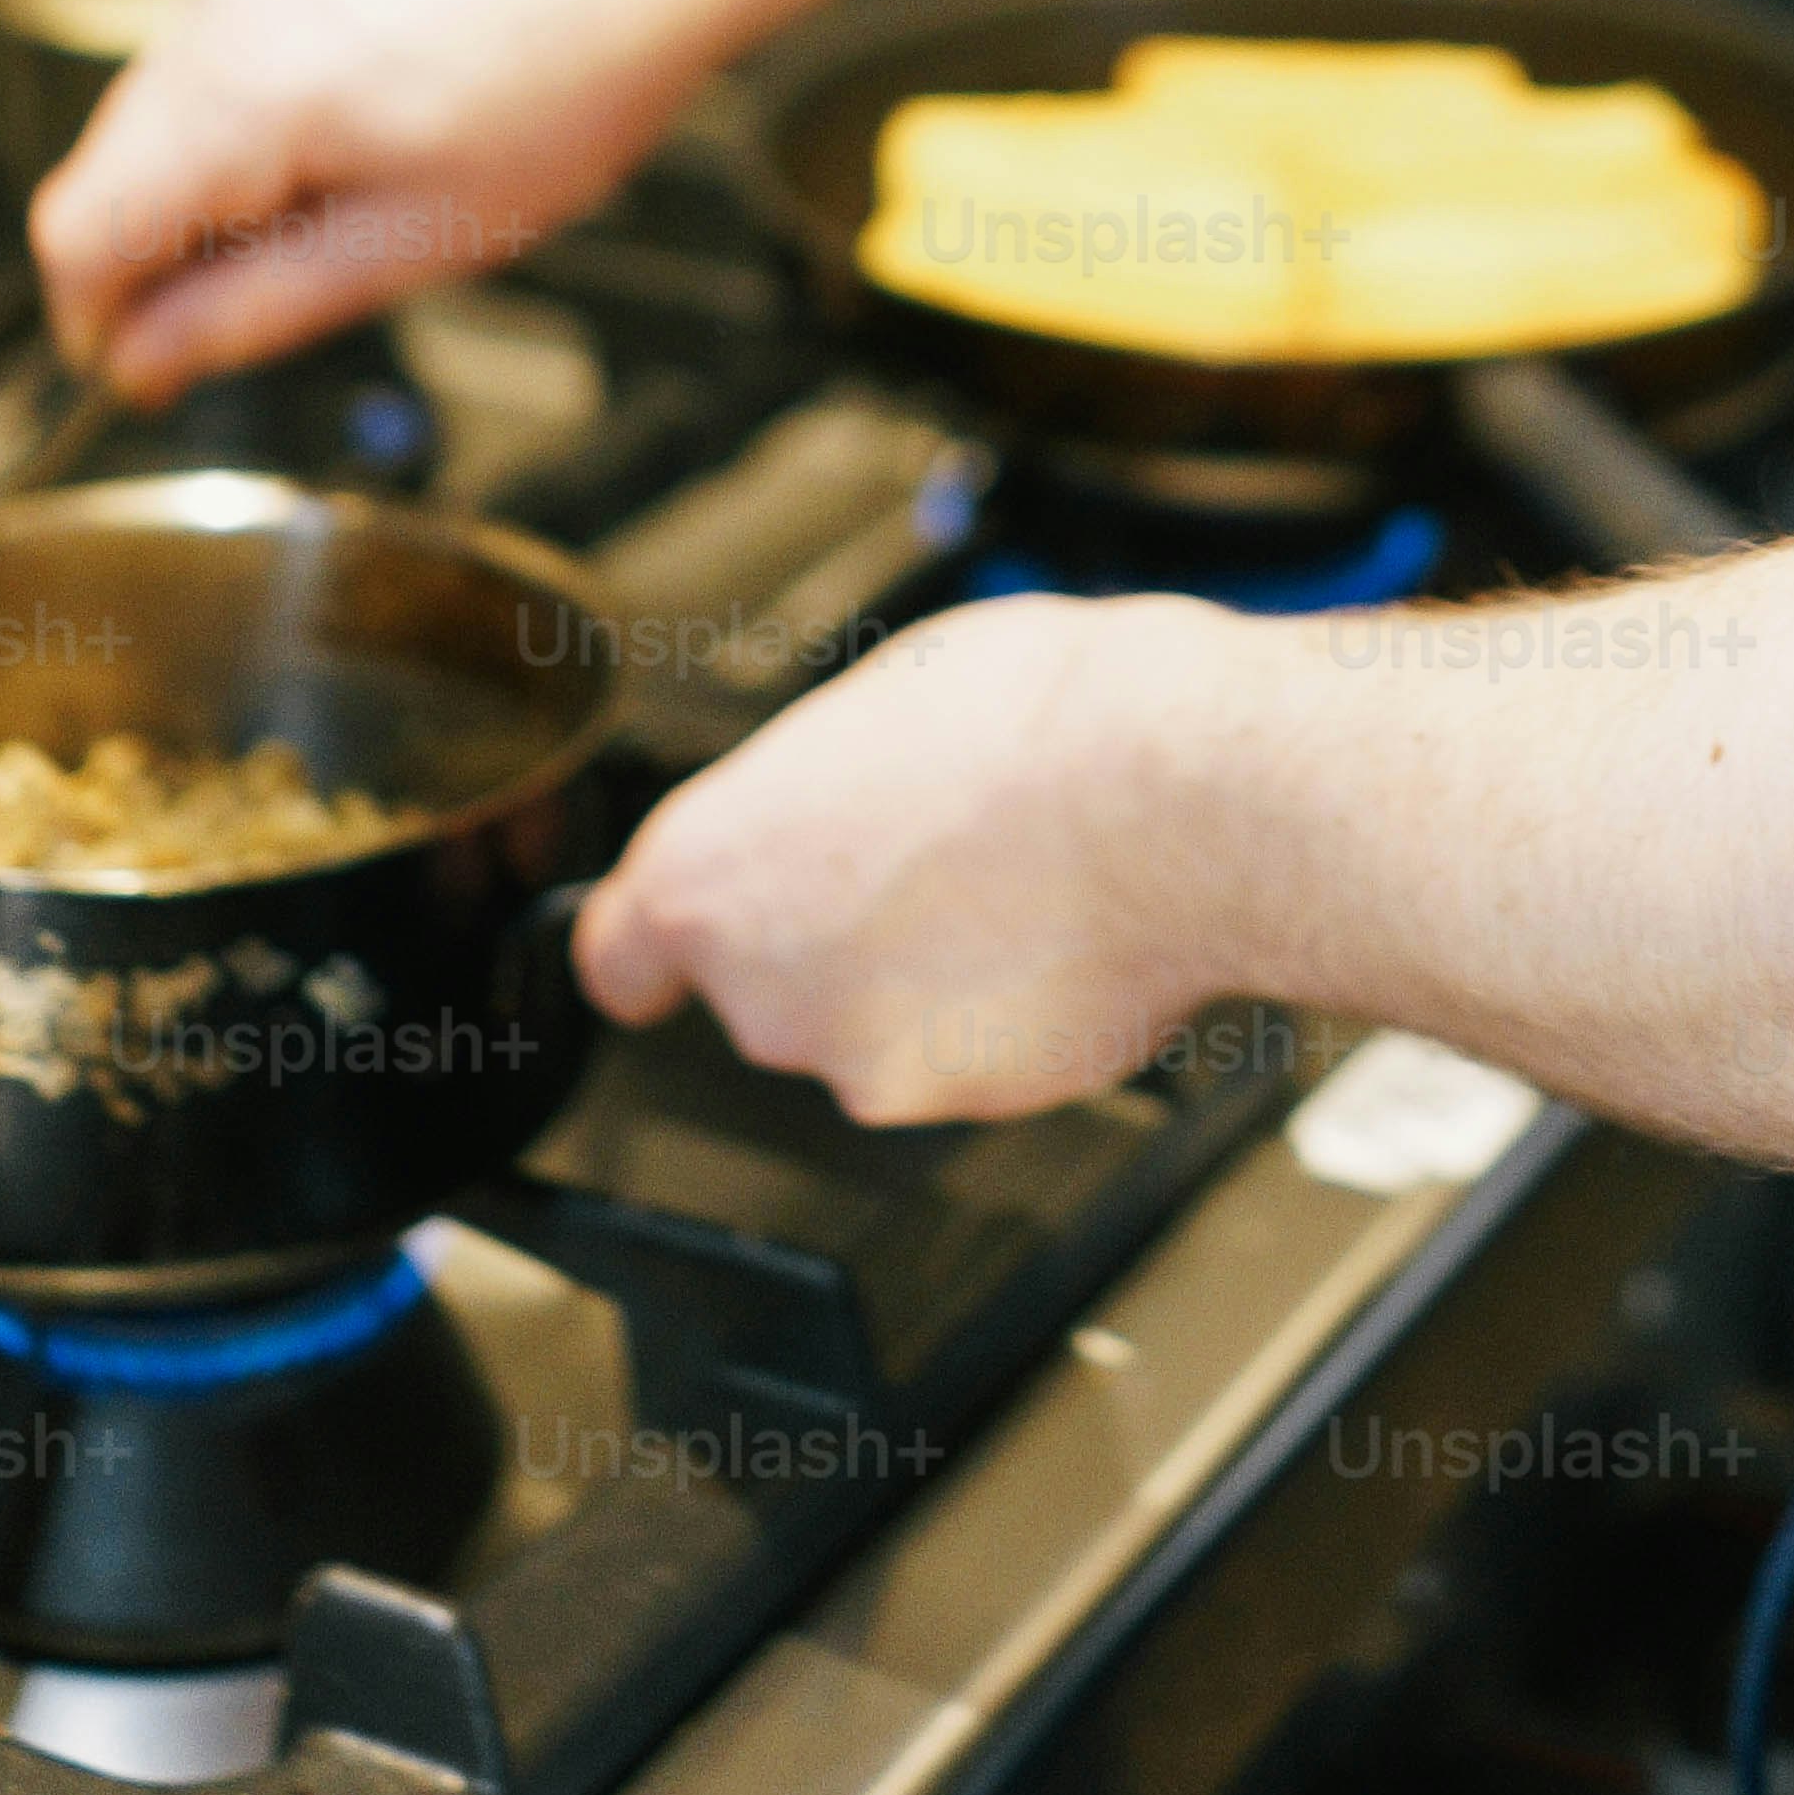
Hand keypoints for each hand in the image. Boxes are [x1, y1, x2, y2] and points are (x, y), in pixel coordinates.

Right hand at [28, 0, 923, 395]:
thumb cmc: (585, 65)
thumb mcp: (428, 231)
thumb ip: (260, 304)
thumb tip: (142, 360)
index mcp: (246, 84)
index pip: (76, 224)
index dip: (91, 312)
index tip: (137, 358)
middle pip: (117, 148)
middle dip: (169, 230)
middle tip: (282, 276)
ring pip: (177, 74)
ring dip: (226, 142)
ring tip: (371, 157)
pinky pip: (237, 1)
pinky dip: (269, 60)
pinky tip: (384, 76)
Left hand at [575, 595, 1225, 1122]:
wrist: (1172, 795)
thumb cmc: (1036, 720)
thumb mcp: (884, 695)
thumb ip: (815, 788)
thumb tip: (831, 808)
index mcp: (713, 869)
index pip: (621, 956)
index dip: (656, 951)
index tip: (669, 956)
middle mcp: (760, 988)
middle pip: (765, 982)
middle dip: (832, 934)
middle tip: (921, 853)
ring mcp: (856, 1058)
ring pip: (868, 1023)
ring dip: (919, 976)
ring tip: (1009, 883)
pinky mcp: (956, 1099)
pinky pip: (958, 1057)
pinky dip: (996, 1016)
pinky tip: (1054, 939)